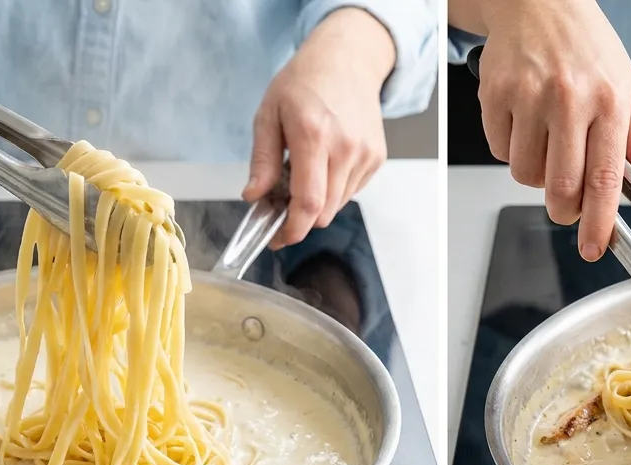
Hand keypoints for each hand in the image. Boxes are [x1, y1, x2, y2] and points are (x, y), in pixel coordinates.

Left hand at [244, 8, 394, 249]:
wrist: (346, 60)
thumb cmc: (304, 82)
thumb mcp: (269, 114)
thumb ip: (263, 160)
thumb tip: (254, 196)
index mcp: (313, 135)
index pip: (308, 203)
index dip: (292, 230)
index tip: (277, 238)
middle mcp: (345, 148)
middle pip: (324, 212)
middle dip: (300, 220)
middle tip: (280, 209)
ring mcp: (365, 154)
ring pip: (338, 205)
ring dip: (317, 204)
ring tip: (302, 179)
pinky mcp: (376, 157)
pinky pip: (351, 190)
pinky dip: (333, 190)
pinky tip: (323, 166)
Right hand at [470, 0, 630, 261]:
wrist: (541, 2)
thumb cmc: (588, 49)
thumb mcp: (629, 92)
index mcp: (610, 100)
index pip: (605, 177)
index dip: (598, 220)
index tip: (594, 247)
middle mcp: (569, 98)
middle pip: (560, 185)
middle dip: (563, 208)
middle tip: (566, 203)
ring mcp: (528, 96)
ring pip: (524, 174)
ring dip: (536, 174)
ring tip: (547, 142)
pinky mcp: (495, 94)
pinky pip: (500, 151)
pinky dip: (512, 149)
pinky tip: (525, 122)